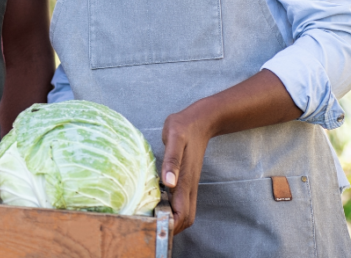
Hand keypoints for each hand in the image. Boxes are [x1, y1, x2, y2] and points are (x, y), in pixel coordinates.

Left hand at [159, 103, 214, 233]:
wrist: (200, 121)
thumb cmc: (183, 127)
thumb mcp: (174, 137)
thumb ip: (172, 160)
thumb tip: (169, 183)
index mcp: (185, 180)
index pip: (181, 214)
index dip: (170, 225)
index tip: (154, 227)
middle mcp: (189, 186)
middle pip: (185, 219)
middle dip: (171, 229)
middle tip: (150, 229)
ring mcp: (189, 184)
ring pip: (185, 213)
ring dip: (172, 221)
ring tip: (152, 221)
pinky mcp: (187, 180)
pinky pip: (182, 202)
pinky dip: (172, 210)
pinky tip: (158, 206)